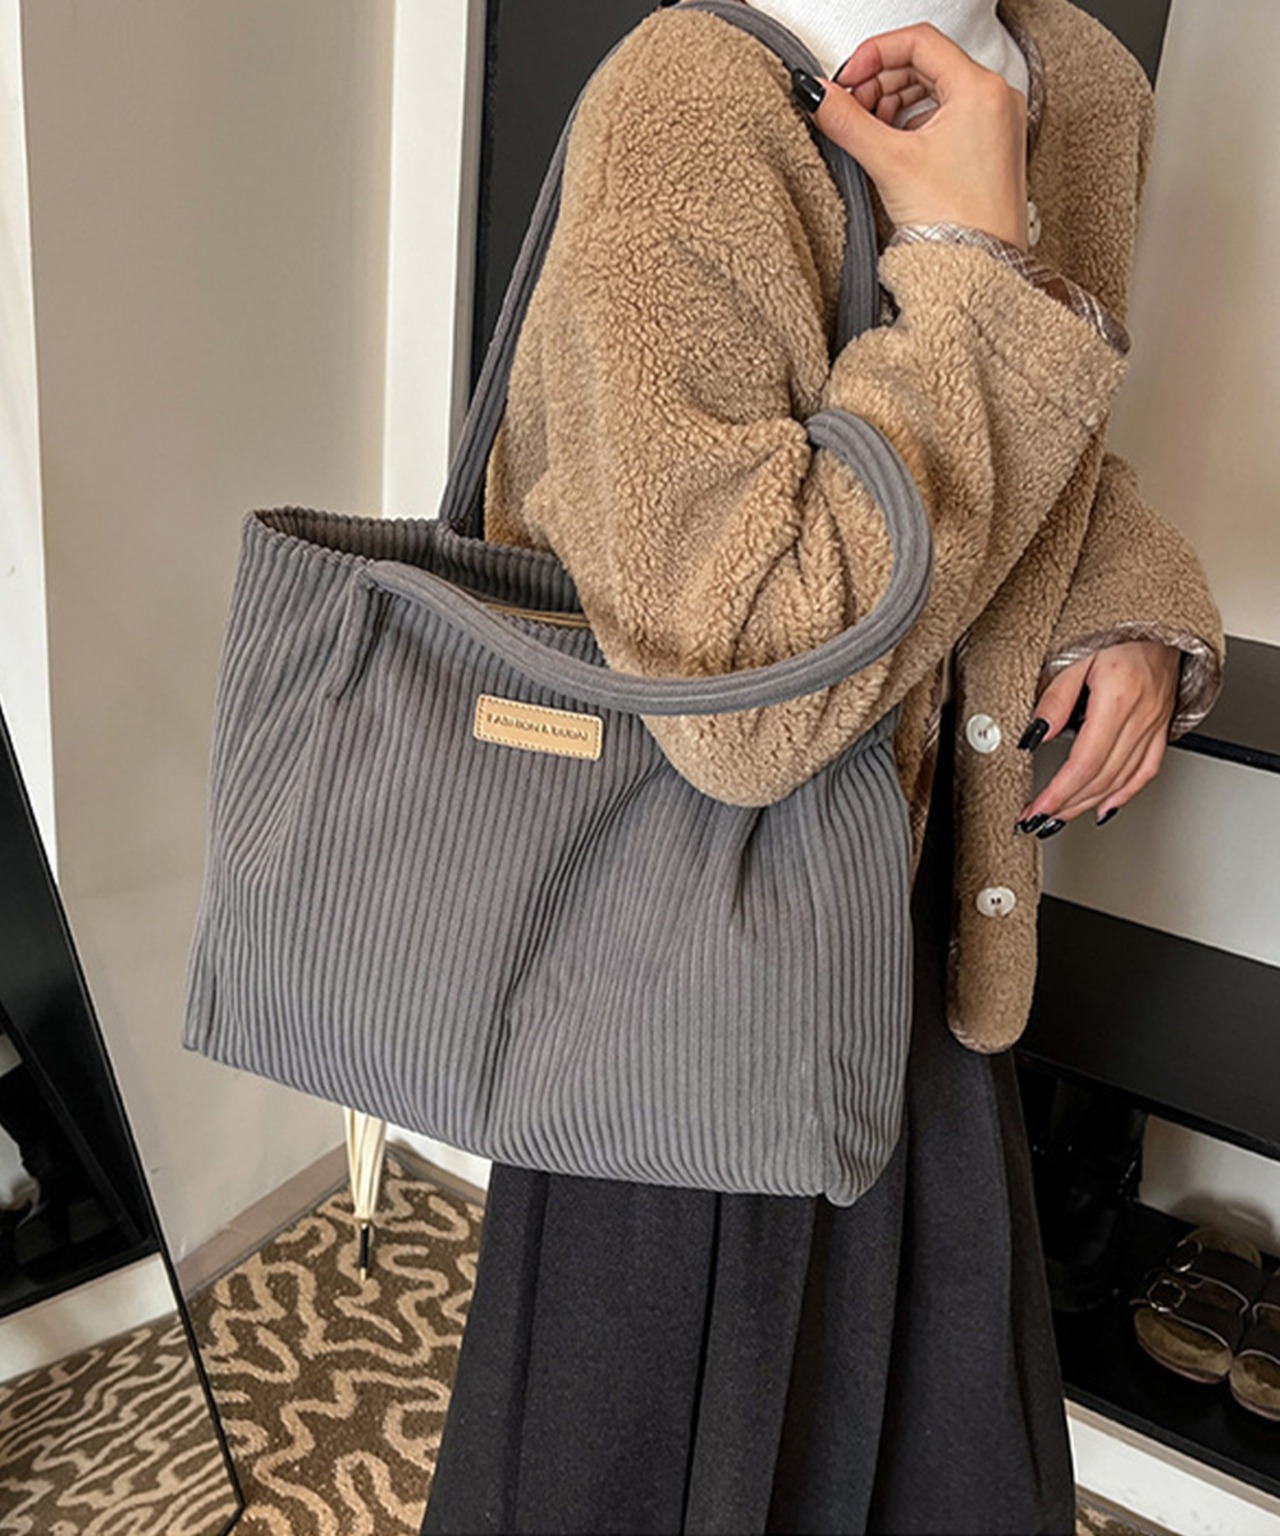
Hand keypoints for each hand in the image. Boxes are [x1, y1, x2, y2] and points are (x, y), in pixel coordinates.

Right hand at [796, 24, 1027, 248]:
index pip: (919, 41)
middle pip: (926, 63)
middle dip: (881, 82)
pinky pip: (947, 116)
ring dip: (895, 103)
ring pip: (935, 90)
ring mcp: (997, 123)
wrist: (983, 271)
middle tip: (852, 108)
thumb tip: (818, 94)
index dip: (874, 53)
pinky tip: (894, 148)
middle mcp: (996, 100)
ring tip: (870, 132)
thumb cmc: (959, 223)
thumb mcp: (890, 163)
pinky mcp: (990, 148)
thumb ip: (847, 121)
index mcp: (981, 89)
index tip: (847, 79)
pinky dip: (915, 123)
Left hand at [1014, 641, 1181, 832]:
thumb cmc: (1116, 630)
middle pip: (1101, 777)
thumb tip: (1033, 736)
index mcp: (1118, 699)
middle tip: (1037, 820)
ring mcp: (1155, 723)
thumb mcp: (1073, 656)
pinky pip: (1147, 769)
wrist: (1157, 618)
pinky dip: (1125, 793)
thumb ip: (1054, 699)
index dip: (1058, 793)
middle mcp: (1142, 716)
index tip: (1036, 809)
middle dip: (1066, 805)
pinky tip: (1105, 807)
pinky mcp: (1161, 725)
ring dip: (1088, 805)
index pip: (1084, 762)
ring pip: (1122, 779)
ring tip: (1059, 819)